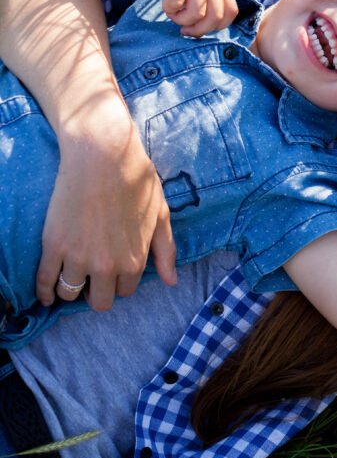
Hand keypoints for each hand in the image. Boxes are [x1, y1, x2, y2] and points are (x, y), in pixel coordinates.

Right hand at [36, 96, 176, 309]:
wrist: (103, 156)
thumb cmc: (137, 181)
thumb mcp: (161, 216)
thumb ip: (165, 251)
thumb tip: (170, 281)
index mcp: (134, 260)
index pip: (126, 291)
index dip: (120, 282)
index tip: (113, 273)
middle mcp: (106, 265)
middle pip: (100, 301)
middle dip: (98, 292)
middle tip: (93, 278)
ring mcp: (78, 257)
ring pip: (70, 294)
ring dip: (72, 289)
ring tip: (71, 279)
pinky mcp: (54, 246)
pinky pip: (45, 282)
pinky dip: (44, 292)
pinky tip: (46, 293)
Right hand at [139, 0, 236, 36]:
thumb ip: (204, 6)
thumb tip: (198, 34)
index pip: (231, 12)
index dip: (217, 26)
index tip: (200, 27)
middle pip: (215, 17)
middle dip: (198, 30)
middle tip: (184, 29)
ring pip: (196, 13)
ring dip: (181, 20)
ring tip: (173, 14)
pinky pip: (176, 2)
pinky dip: (169, 9)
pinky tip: (166, 4)